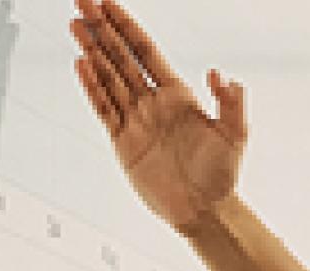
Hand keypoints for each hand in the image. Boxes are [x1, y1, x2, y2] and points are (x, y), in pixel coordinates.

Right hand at [71, 0, 245, 233]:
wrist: (204, 211)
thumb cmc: (222, 175)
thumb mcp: (234, 135)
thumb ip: (230, 104)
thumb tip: (222, 75)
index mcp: (178, 95)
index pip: (146, 51)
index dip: (127, 26)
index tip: (108, 3)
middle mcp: (154, 103)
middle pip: (121, 57)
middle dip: (102, 29)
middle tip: (81, 1)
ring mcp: (136, 120)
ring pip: (108, 78)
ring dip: (91, 51)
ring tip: (75, 25)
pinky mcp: (123, 141)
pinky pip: (104, 108)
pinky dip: (91, 87)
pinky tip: (80, 64)